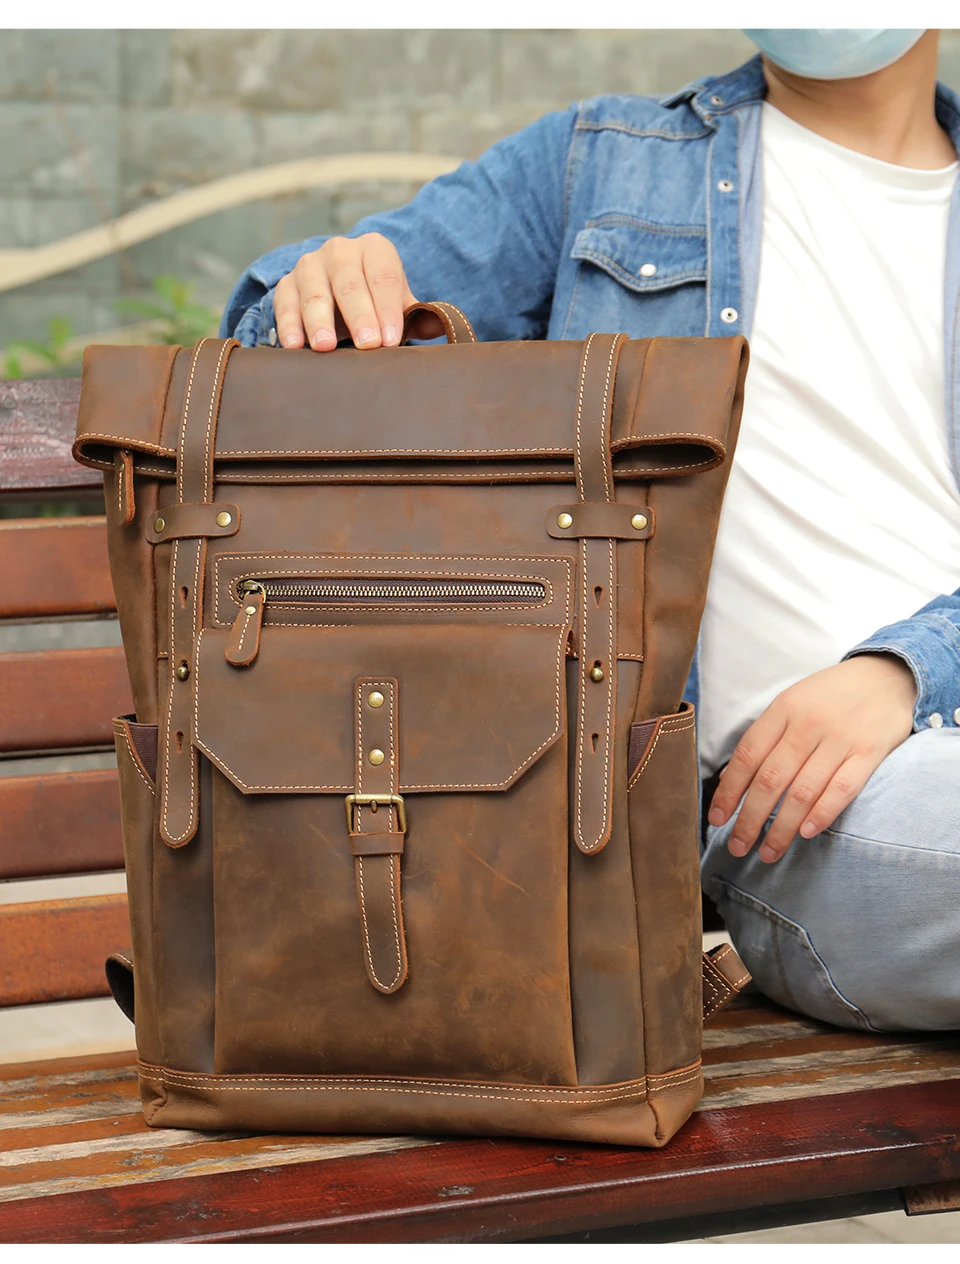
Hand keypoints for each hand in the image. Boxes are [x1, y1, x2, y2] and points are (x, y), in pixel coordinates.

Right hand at [273, 233, 443, 351]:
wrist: (339, 294)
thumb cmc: (376, 302)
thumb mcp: (397, 305)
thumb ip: (417, 316)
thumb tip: (439, 327)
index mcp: (375, 249)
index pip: (383, 277)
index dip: (388, 308)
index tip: (391, 340)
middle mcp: (340, 250)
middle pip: (350, 283)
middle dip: (359, 316)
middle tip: (367, 345)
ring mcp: (310, 265)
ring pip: (315, 292)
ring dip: (320, 320)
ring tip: (326, 346)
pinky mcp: (287, 284)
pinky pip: (285, 303)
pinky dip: (288, 324)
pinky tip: (294, 345)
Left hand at [708, 654, 916, 862]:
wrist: (886, 675)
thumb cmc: (830, 696)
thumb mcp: (791, 703)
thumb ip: (765, 737)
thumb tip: (731, 776)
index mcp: (783, 710)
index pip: (747, 756)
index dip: (729, 791)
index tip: (717, 819)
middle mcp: (808, 724)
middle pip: (771, 779)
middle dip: (750, 819)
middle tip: (738, 847)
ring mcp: (840, 738)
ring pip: (803, 791)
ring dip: (782, 827)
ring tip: (768, 852)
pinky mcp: (869, 752)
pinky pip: (843, 788)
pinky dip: (822, 813)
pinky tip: (806, 833)